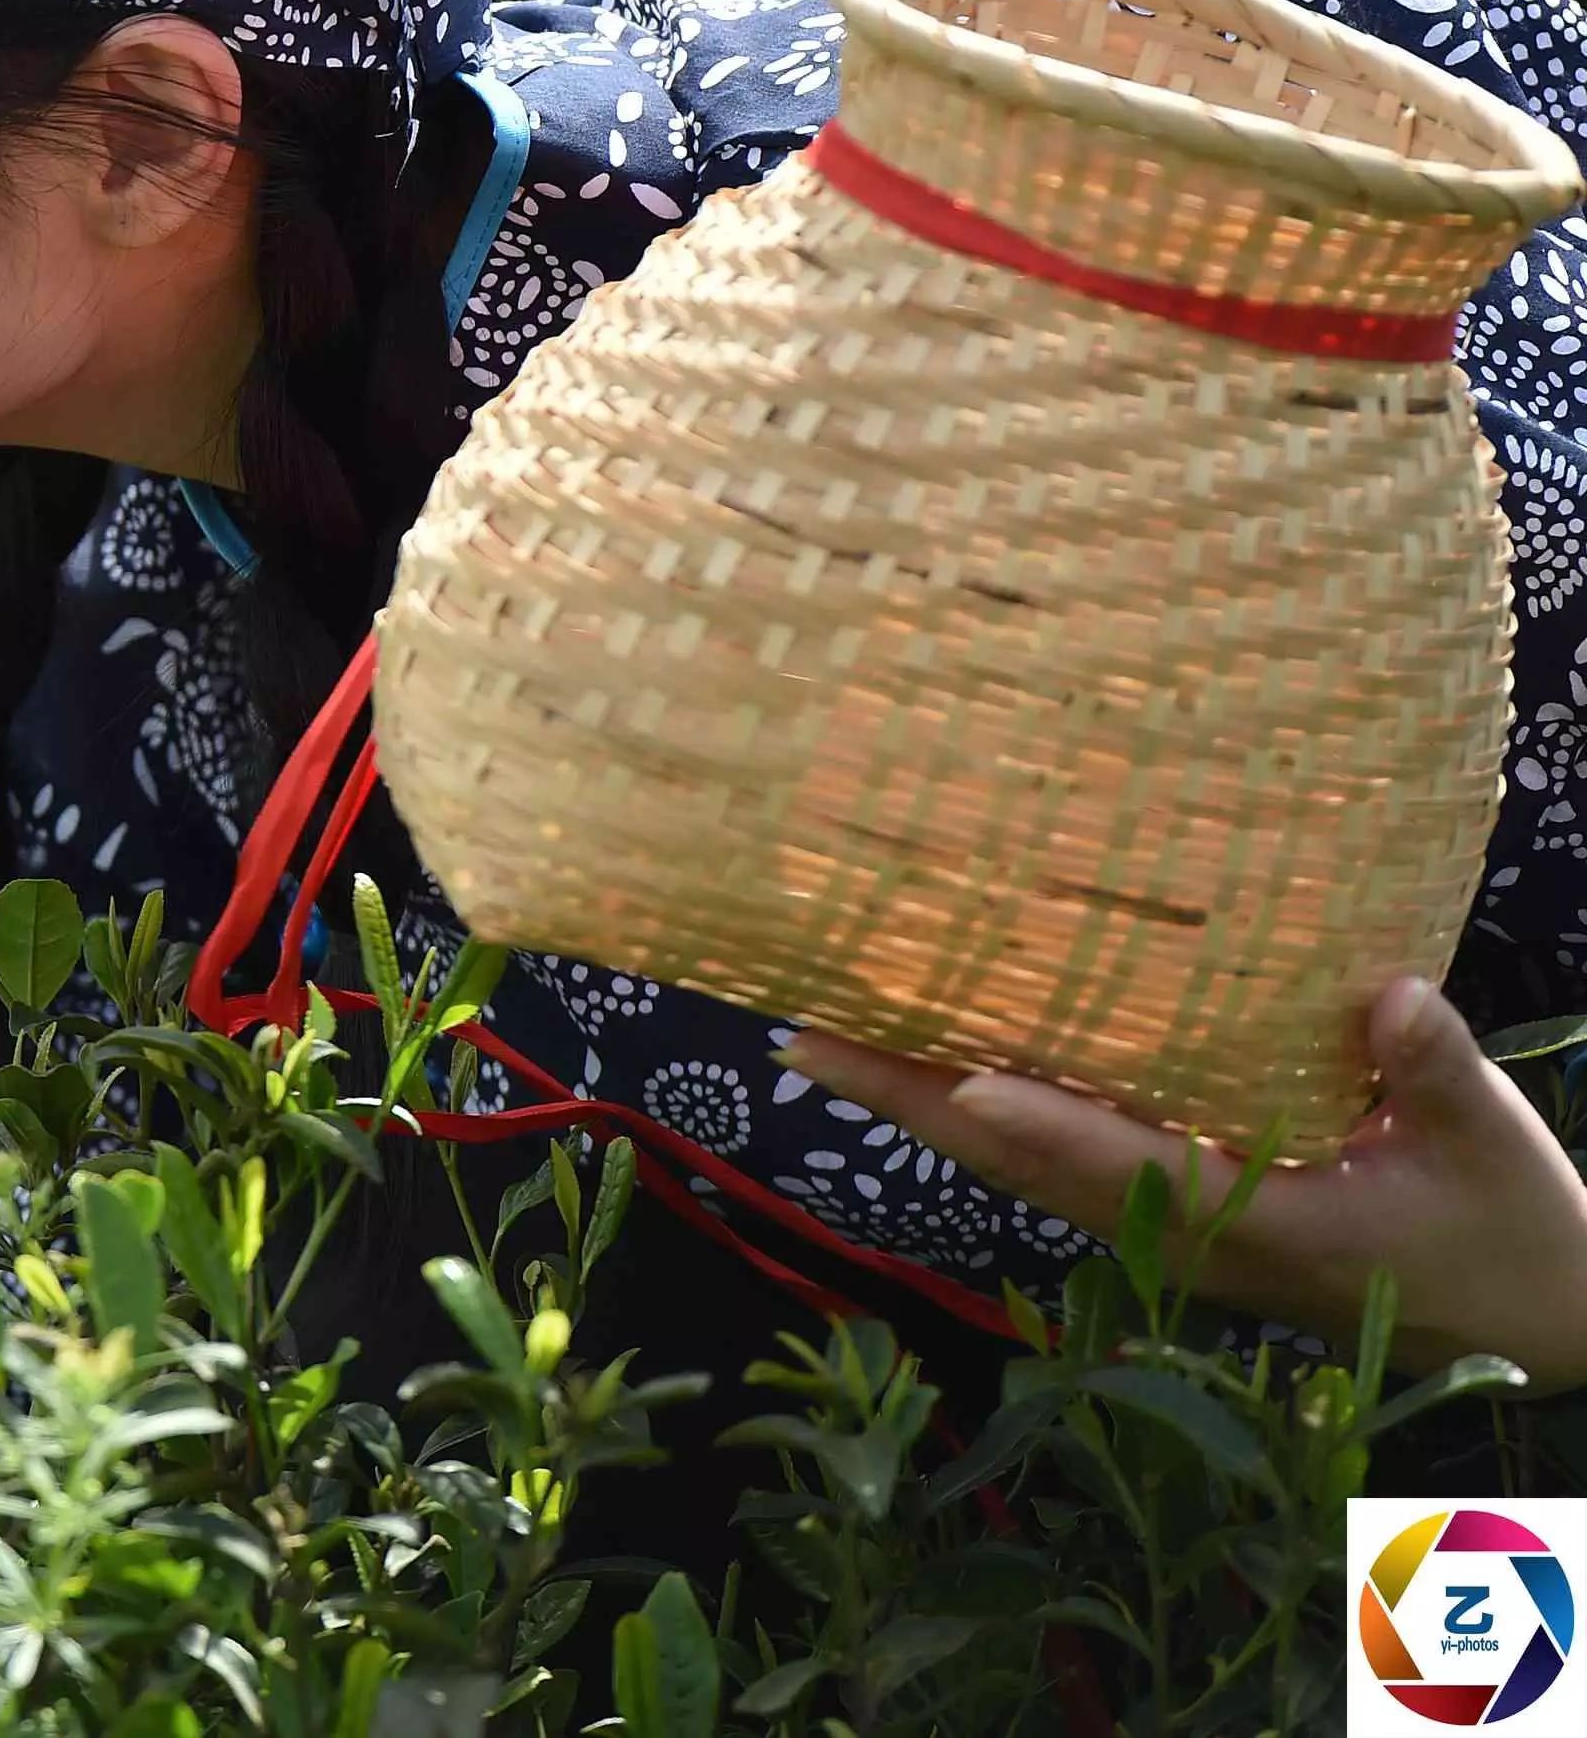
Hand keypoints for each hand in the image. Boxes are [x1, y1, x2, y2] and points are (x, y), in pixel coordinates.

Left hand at [779, 979, 1586, 1392]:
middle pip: (1028, 1166)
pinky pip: (1057, 1165)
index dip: (1047, 1126)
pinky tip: (930, 1069)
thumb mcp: (1491, 1149)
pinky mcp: (1181, 1222)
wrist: (1537, 1324)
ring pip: (1022, 1168)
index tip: (961, 1082)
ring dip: (923, 1107)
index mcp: (1263, 1225)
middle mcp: (1190, 1236)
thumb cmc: (1511, 1231)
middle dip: (914, 1101)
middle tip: (806, 1037)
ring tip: (824, 1039)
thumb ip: (1434, 1073)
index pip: (1134, 1169)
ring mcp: (1175, 1235)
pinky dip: (984, 1118)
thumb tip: (1390, 996)